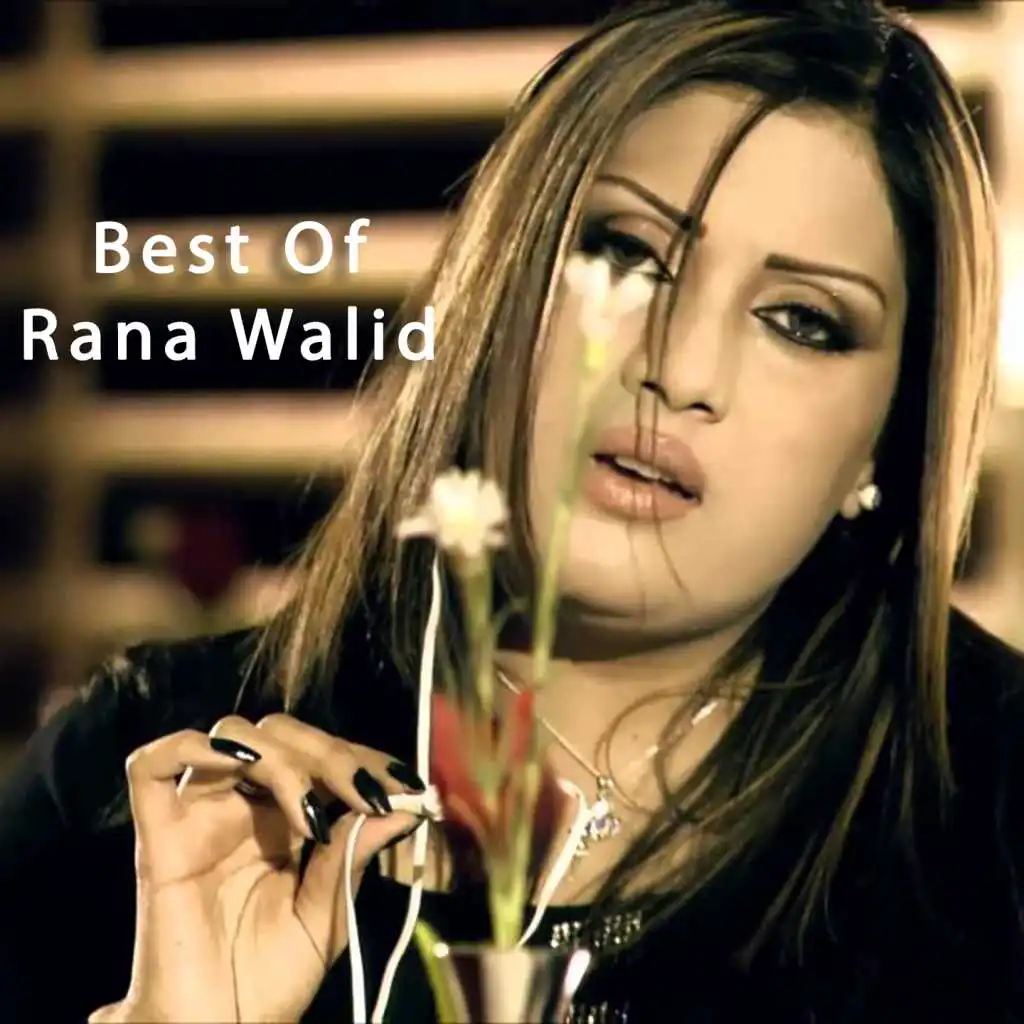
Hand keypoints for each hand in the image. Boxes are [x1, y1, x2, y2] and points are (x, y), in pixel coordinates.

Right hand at [88, 713, 423, 1023]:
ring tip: (313, 811)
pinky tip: (240, 763)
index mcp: (286, 817)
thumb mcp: (330, 910)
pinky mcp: (158, 840)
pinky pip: (151, 768)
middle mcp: (243, 806)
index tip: (406, 785)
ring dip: (282, 757)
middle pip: (279, 734)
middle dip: (332, 753)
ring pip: (232, 736)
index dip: (363, 758)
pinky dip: (192, 746)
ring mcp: (199, 817)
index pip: (321, 754)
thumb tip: (406, 804)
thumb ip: (355, 852)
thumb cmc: (272, 980)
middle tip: (367, 792)